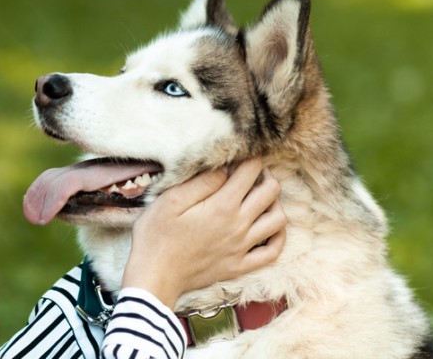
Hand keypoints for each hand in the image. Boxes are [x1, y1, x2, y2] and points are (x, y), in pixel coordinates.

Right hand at [121, 158, 286, 308]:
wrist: (154, 275)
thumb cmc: (156, 235)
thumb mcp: (171, 200)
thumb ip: (202, 182)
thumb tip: (225, 169)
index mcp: (222, 206)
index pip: (250, 172)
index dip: (249, 158)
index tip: (239, 156)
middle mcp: (239, 226)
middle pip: (271, 192)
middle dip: (265, 175)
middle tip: (250, 173)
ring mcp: (242, 248)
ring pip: (278, 220)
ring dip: (274, 203)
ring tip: (259, 198)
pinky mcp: (239, 266)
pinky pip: (272, 252)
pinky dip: (278, 237)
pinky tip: (269, 228)